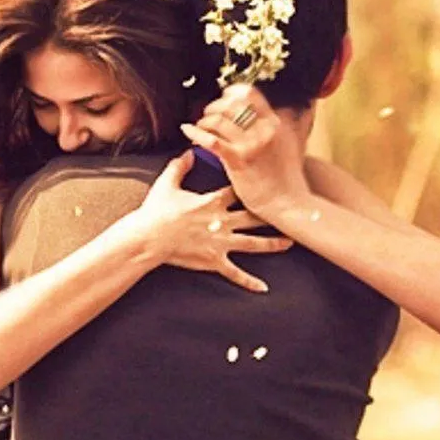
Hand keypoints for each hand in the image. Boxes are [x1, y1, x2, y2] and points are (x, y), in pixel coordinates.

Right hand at [132, 149, 291, 292]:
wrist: (149, 237)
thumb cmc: (157, 211)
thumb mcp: (167, 183)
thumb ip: (180, 166)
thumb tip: (189, 151)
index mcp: (213, 202)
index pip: (237, 190)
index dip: (249, 185)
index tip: (262, 181)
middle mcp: (222, 221)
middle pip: (253, 217)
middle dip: (270, 215)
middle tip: (288, 213)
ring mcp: (221, 242)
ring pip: (253, 244)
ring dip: (272, 244)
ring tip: (289, 243)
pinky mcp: (215, 260)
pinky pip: (235, 273)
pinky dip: (249, 282)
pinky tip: (264, 288)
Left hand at [181, 85, 311, 222]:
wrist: (289, 203)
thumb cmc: (288, 178)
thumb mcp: (291, 143)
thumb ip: (283, 125)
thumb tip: (284, 111)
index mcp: (274, 123)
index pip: (250, 94)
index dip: (231, 93)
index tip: (224, 97)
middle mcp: (263, 130)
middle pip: (231, 104)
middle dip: (214, 106)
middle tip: (208, 114)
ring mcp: (250, 145)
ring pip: (219, 120)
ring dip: (204, 120)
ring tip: (200, 126)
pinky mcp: (238, 161)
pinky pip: (212, 141)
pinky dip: (197, 133)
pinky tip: (189, 131)